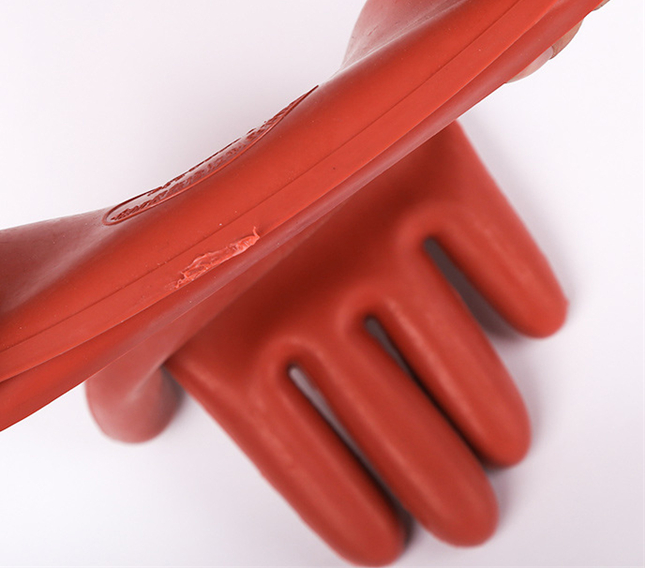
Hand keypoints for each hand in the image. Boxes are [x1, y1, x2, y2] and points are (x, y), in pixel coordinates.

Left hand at [87, 123, 565, 563]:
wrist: (248, 131)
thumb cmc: (198, 232)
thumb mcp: (139, 308)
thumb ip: (125, 378)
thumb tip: (135, 427)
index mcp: (234, 337)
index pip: (297, 451)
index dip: (341, 504)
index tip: (382, 542)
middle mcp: (305, 293)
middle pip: (389, 413)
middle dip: (437, 475)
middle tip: (469, 511)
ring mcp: (366, 234)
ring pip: (446, 346)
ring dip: (482, 401)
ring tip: (505, 438)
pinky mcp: (418, 173)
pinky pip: (483, 239)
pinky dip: (514, 278)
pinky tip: (533, 318)